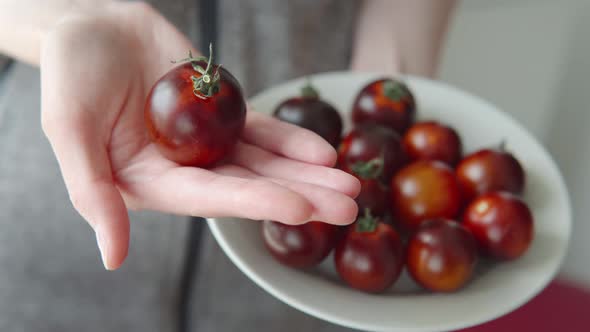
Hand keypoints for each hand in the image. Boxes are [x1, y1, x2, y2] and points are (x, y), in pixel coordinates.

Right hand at [40, 2, 359, 269]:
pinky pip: (260, 129)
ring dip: (308, 173)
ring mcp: (207, 141)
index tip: (303, 208)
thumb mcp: (69, 130)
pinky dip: (291, 140)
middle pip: (250, 185)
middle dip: (301, 196)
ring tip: (351, 184)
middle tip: (349, 206)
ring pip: (264, 161)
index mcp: (152, 182)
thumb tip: (111, 258)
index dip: (257, 202)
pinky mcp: (221, 114)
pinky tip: (324, 151)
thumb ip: (92, 192)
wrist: (91, 26)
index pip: (211, 198)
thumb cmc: (70, 74)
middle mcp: (185, 168)